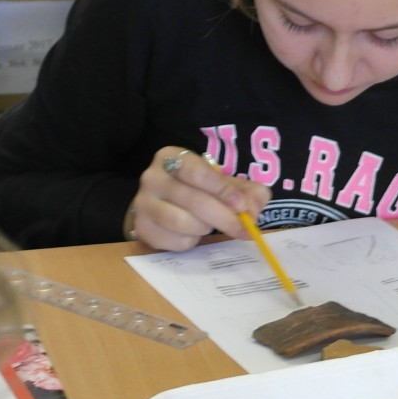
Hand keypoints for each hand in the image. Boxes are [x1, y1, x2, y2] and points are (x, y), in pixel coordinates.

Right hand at [130, 147, 271, 250]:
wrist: (162, 202)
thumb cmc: (197, 187)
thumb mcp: (221, 181)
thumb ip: (245, 190)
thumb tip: (255, 207)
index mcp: (171, 156)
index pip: (198, 172)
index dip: (222, 190)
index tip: (242, 206)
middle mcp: (152, 177)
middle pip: (193, 201)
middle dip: (225, 217)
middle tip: (244, 229)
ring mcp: (143, 203)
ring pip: (183, 223)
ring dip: (205, 228)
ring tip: (209, 224)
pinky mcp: (142, 228)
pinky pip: (175, 241)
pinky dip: (191, 241)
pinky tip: (192, 232)